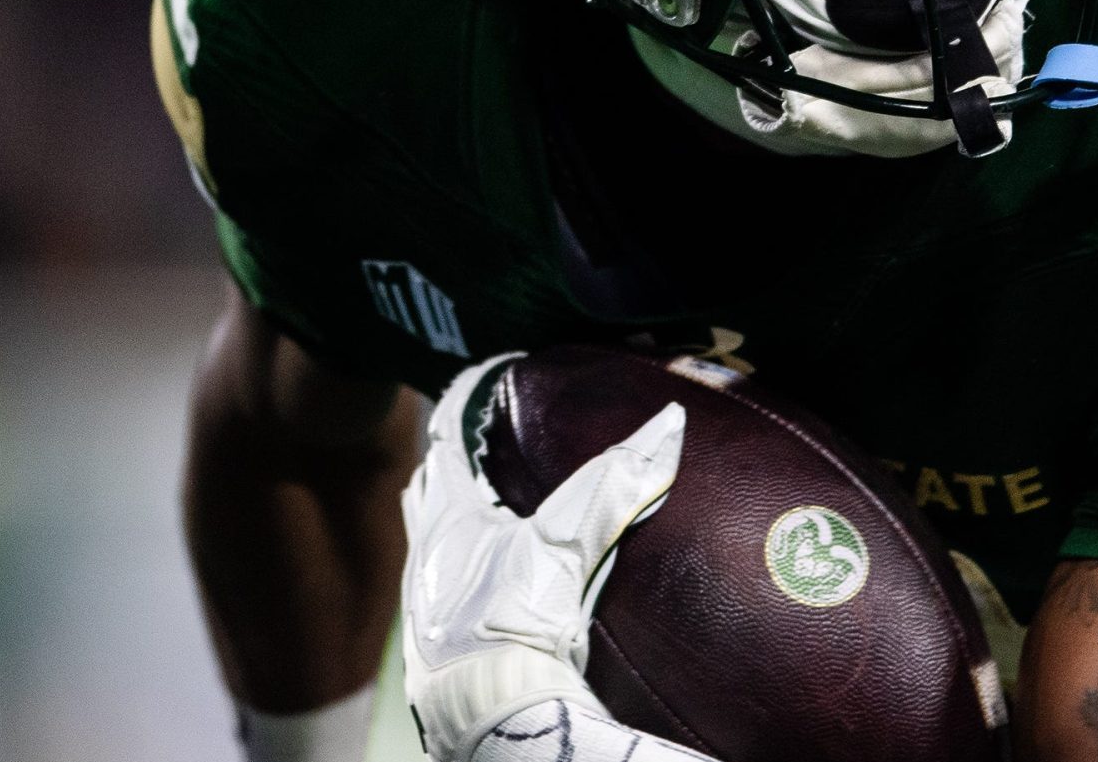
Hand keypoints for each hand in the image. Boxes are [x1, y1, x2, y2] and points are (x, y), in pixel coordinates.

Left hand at [401, 354, 686, 761]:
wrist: (487, 718)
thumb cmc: (512, 625)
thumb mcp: (564, 544)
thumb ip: (616, 483)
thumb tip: (671, 421)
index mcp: (446, 516)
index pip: (444, 438)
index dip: (462, 404)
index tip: (485, 379)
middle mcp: (425, 553)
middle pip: (429, 487)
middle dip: (452, 460)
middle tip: (484, 438)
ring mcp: (428, 601)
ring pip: (433, 537)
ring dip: (455, 515)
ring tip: (491, 504)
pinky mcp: (441, 643)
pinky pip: (448, 583)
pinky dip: (467, 564)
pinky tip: (495, 579)